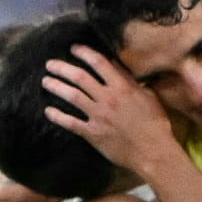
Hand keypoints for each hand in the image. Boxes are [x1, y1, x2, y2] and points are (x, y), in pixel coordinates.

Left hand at [42, 45, 179, 175]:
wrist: (153, 152)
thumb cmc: (155, 124)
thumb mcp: (149, 97)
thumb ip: (131, 82)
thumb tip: (117, 66)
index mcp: (122, 88)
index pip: (99, 63)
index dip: (84, 53)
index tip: (74, 48)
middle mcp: (107, 99)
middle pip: (80, 77)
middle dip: (62, 68)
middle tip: (50, 64)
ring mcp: (98, 116)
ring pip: (72, 96)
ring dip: (56, 87)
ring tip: (46, 81)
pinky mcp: (93, 134)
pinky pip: (71, 123)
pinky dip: (58, 116)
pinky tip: (48, 111)